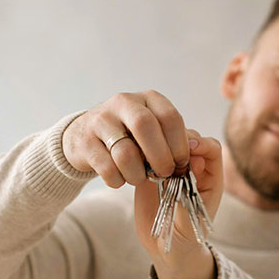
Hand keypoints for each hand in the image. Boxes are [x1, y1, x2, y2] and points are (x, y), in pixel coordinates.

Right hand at [62, 90, 191, 186]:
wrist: (85, 137)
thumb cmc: (129, 137)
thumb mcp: (152, 131)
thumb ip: (171, 140)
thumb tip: (194, 157)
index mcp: (148, 99)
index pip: (170, 116)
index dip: (180, 144)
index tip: (182, 163)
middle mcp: (124, 103)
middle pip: (145, 126)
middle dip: (160, 156)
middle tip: (164, 173)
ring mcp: (101, 120)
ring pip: (125, 152)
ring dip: (137, 174)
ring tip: (138, 178)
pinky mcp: (85, 141)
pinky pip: (107, 167)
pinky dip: (117, 180)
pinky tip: (119, 179)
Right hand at [133, 132, 222, 278]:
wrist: (165, 247)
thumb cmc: (185, 237)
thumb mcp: (189, 223)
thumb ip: (186, 202)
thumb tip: (179, 179)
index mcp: (209, 176)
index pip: (210, 147)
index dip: (200, 144)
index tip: (188, 149)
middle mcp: (190, 167)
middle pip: (187, 138)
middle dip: (176, 141)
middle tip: (165, 155)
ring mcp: (169, 167)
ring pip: (165, 141)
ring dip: (156, 144)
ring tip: (149, 160)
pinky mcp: (149, 171)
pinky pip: (146, 153)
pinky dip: (141, 153)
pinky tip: (136, 163)